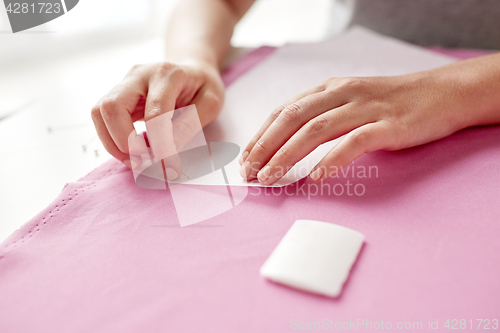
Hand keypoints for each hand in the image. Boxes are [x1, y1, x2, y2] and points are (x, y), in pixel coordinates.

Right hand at [91, 60, 223, 178]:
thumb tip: (170, 149)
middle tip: (144, 163)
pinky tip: (132, 152)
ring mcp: (124, 83)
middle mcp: (140, 75)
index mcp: (168, 74)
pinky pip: (102, 118)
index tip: (170, 168)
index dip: (160, 144)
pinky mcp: (117, 95)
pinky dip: (112, 141)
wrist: (192, 70)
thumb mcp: (211, 102)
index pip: (156, 113)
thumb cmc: (202, 86)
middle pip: (112, 106)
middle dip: (125, 142)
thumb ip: (191, 123)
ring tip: (136, 161)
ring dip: (114, 144)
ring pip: (100, 112)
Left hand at [239, 71, 474, 184]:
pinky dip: (331, 160)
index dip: (261, 135)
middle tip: (249, 172)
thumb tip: (285, 145)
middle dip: (266, 146)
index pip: (284, 111)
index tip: (245, 159)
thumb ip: (321, 118)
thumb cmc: (390, 104)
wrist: (441, 94)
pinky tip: (315, 177)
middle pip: (293, 118)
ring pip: (317, 129)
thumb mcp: (349, 103)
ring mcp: (366, 108)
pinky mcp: (388, 125)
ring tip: (270, 177)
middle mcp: (342, 94)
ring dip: (288, 154)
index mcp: (329, 89)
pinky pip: (354, 142)